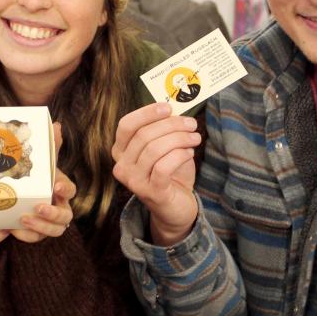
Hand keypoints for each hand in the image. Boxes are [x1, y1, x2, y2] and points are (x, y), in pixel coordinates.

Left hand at [10, 122, 76, 243]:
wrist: (20, 196)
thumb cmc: (35, 178)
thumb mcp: (40, 163)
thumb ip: (50, 147)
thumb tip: (56, 124)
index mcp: (61, 189)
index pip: (70, 190)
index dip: (65, 189)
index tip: (55, 186)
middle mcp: (60, 207)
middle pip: (66, 216)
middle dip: (52, 213)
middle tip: (37, 206)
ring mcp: (50, 222)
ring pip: (56, 230)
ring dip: (41, 227)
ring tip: (23, 218)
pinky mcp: (38, 233)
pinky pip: (37, 238)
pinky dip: (27, 235)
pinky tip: (13, 229)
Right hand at [112, 102, 200, 244]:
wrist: (176, 207)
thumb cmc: (170, 174)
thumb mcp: (164, 148)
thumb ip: (164, 130)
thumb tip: (175, 109)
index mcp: (121, 151)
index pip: (126, 125)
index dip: (147, 113)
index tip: (168, 107)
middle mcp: (122, 166)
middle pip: (144, 135)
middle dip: (172, 125)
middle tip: (192, 124)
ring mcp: (133, 181)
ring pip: (154, 149)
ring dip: (179, 139)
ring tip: (195, 138)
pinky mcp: (150, 192)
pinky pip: (163, 167)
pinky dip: (179, 155)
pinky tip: (190, 153)